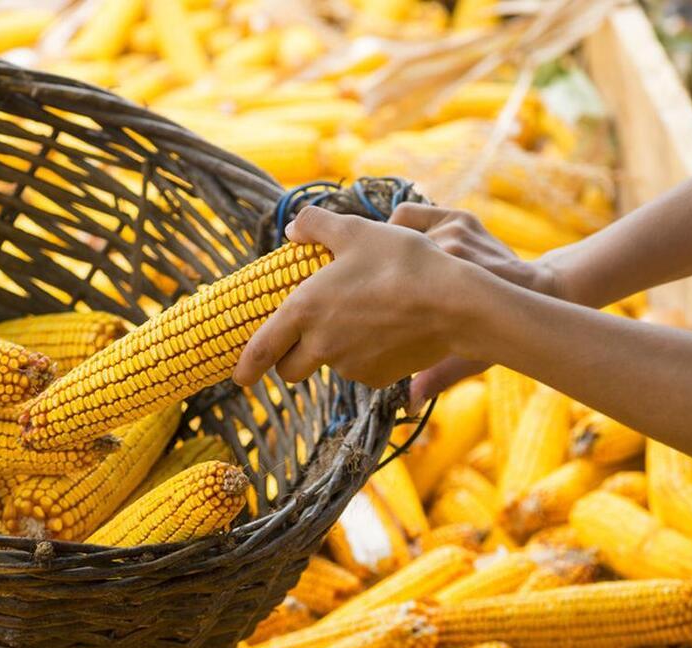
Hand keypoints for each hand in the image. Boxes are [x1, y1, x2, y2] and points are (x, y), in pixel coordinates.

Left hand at [232, 206, 496, 390]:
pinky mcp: (377, 379)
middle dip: (290, 360)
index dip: (247, 366)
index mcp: (304, 310)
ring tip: (365, 315)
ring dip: (334, 350)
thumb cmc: (401, 262)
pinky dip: (365, 356)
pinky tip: (388, 330)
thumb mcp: (355, 230)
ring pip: (330, 365)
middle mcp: (320, 345)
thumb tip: (293, 228)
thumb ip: (317, 225)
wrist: (453, 303)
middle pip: (290, 370)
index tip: (239, 378)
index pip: (262, 349)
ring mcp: (349, 366)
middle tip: (303, 338)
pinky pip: (361, 369)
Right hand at [386, 203, 559, 410]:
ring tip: (386, 269)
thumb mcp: (469, 358)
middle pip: (392, 252)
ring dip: (389, 250)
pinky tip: (401, 248)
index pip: (398, 277)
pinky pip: (411, 216)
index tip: (367, 305)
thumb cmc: (497, 331)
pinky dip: (402, 229)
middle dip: (376, 269)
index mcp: (452, 284)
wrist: (535, 291)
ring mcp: (457, 229)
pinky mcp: (459, 216)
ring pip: (398, 231)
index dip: (376, 288)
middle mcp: (453, 248)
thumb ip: (437, 376)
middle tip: (368, 287)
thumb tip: (409, 401)